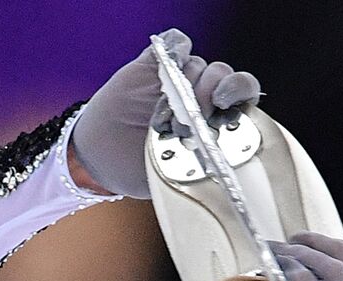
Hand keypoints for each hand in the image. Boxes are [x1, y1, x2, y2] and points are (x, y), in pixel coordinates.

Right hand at [70, 28, 261, 198]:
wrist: (100, 159)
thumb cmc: (138, 170)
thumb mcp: (173, 176)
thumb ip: (199, 165)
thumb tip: (221, 159)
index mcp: (212, 124)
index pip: (242, 98)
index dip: (239, 93)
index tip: (224, 103)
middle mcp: (199, 99)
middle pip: (223, 76)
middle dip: (213, 90)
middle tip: (194, 113)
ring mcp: (177, 81)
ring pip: (199, 64)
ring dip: (186, 82)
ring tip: (164, 112)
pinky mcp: (155, 66)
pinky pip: (176, 43)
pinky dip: (177, 48)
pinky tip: (170, 62)